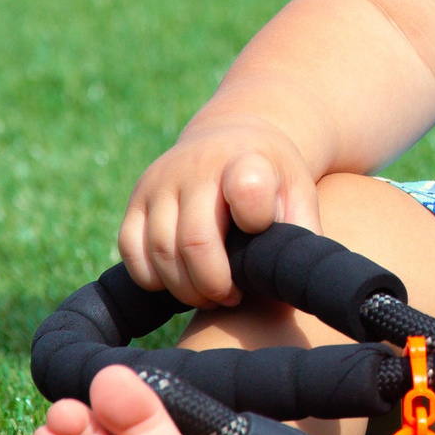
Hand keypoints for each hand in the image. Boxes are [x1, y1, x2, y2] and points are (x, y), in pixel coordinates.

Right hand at [117, 118, 320, 306]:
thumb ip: (302, 233)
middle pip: (196, 241)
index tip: (261, 235)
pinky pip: (131, 250)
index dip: (256, 223)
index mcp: (245, 159)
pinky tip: (179, 281)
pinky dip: (152, 278)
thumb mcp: (298, 193)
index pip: (248, 189)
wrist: (230, 139)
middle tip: (231, 295)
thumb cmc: (270, 179)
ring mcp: (160, 181)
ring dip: (185, 289)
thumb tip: (292, 291)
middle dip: (214, 284)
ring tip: (210, 294)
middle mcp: (196, 166)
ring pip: (161, 252)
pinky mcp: (136, 199)